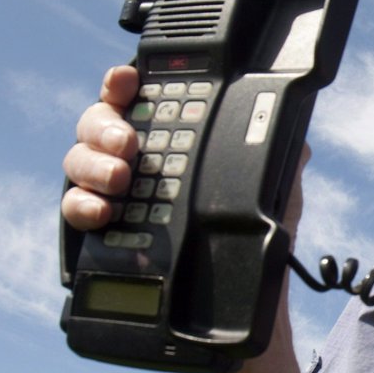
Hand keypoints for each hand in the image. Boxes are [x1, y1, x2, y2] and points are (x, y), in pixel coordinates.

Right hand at [59, 65, 312, 240]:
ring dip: (94, 163)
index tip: (126, 79)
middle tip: (128, 144)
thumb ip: (278, 157)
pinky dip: (82, 204)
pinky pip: (74, 206)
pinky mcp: (95, 226)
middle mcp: (131, 157)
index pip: (136, 98)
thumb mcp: (274, 190)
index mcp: (167, 136)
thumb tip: (299, 140)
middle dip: (106, 126)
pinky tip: (102, 211)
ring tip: (119, 179)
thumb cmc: (250, 233)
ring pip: (79, 159)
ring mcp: (109, 189)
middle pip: (98, 123)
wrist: (233, 294)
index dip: (123, 83)